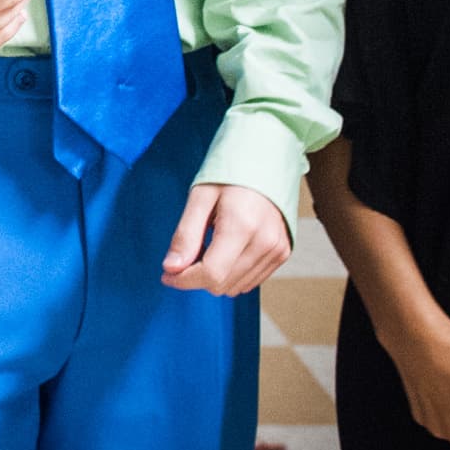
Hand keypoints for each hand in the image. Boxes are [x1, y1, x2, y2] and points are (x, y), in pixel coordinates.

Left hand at [161, 183, 293, 296]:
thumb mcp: (199, 197)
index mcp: (242, 225)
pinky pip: (250, 282)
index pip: (211, 274)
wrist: (265, 161)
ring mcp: (277, 250)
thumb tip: (171, 269)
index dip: (183, 279)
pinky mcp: (282, 253)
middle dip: (196, 276)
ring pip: (236, 288)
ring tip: (209, 247)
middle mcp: (264, 242)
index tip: (167, 273)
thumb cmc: (229, 175)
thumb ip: (185, 235)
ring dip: (215, 276)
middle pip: (222, 284)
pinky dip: (232, 274)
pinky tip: (225, 251)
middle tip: (188, 252)